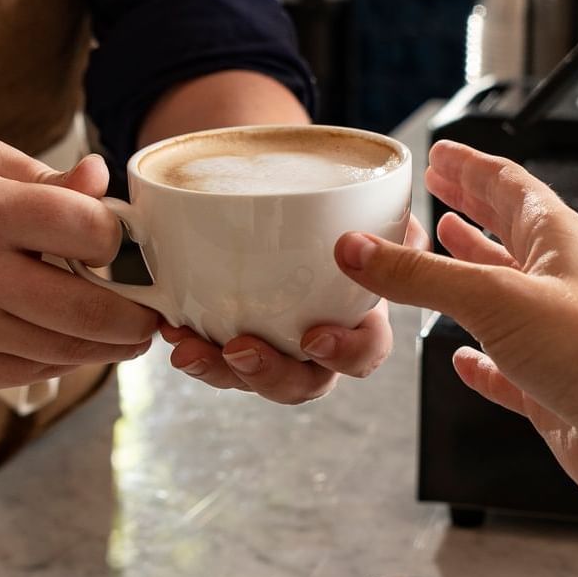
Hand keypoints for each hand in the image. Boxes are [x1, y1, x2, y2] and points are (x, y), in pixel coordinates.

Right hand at [0, 141, 159, 389]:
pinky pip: (39, 371)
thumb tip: (105, 182)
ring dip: (113, 345)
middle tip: (153, 311)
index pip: (85, 228)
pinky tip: (82, 344)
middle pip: (88, 308)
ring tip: (132, 332)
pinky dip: (71, 359)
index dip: (119, 240)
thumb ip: (48, 178)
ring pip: (69, 348)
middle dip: (136, 314)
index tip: (126, 246)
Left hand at [162, 215, 430, 404]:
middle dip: (270, 376)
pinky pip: (212, 354)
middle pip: (302, 383)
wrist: (285, 194)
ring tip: (186, 347)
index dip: (345, 354)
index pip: (365, 353)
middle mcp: (316, 344)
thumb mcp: (373, 211)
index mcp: (358, 319)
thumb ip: (393, 223)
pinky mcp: (230, 334)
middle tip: (239, 351)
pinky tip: (169, 324)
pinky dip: (191, 344)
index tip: (315, 338)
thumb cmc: (339, 210)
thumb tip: (408, 231)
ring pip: (249, 378)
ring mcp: (272, 345)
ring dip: (217, 370)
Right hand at [335, 142, 577, 519]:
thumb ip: (422, 275)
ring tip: (437, 254)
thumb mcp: (496, 297)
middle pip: (505, 231)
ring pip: (500, 295)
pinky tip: (460, 360)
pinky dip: (478, 361)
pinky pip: (504, 365)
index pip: (507, 185)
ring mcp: (552, 335)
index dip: (470, 167)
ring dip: (467, 275)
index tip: (441, 154)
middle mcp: (555, 282)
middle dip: (468, 208)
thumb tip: (358, 249)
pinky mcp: (547, 386)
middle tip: (434, 191)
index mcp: (555, 239)